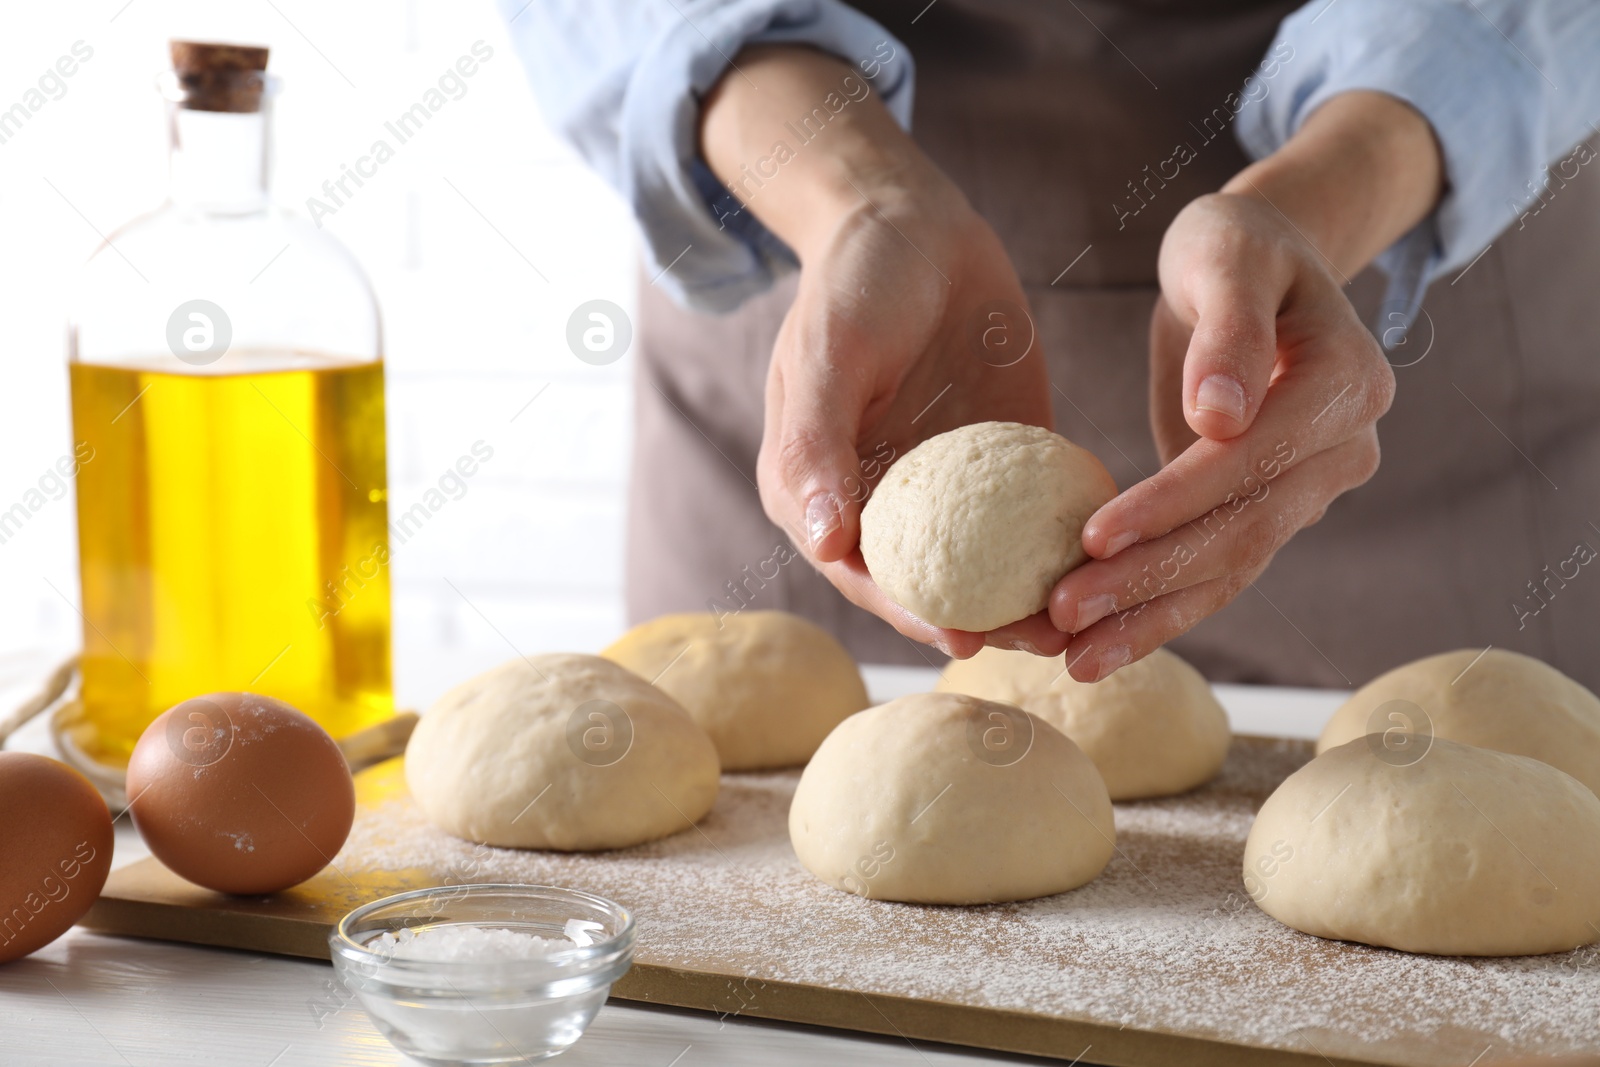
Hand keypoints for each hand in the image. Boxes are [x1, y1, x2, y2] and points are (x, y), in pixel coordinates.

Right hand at [701, 47, 1059, 658]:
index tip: (963, 638)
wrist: (915, 225)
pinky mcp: (995, 464)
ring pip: (984, 565)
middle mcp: (875, 503)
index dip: (911, 613)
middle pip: (930, 584)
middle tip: (1046, 643)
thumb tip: (822, 541)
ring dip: (1029, 598)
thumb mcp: (830, 355)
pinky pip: (1026, 516)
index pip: (863, 575)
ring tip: (1087, 622)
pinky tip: (1108, 559)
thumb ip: (816, 446)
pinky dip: (1058, 544)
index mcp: (817, 494)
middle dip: (985, 622)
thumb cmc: (856, 283)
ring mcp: (938, 489)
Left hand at [1047, 190, 1394, 679]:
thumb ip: (1229, 329)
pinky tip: (1096, 651)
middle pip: (1240, 531)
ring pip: (1229, 569)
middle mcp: (1343, 450)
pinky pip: (1215, 572)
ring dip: (1147, 619)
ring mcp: (1312, 490)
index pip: (1249, 460)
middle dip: (1147, 578)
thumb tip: (1218, 416)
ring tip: (1072, 660)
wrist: (1260, 269)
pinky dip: (1156, 614)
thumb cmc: (1235, 248)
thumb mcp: (1227, 255)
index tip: (1094, 535)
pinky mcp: (1269, 512)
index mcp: (1345, 382)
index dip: (1172, 502)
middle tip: (1060, 614)